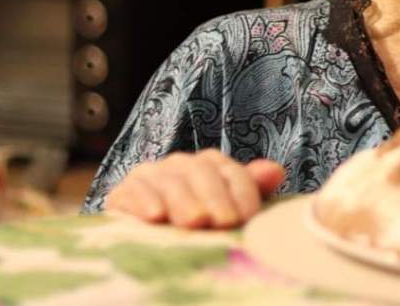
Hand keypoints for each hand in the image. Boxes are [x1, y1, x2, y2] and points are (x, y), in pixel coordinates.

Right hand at [105, 149, 285, 228]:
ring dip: (184, 201)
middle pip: (202, 173)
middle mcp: (181, 164)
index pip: (230, 171)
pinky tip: (155, 216)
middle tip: (223, 222)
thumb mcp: (226, 208)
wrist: (143, 235)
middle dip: (215, 198)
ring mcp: (151, 175)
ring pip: (171, 181)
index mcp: (210, 165)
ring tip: (194, 222)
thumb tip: (276, 171)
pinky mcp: (123, 191)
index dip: (242, 192)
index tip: (248, 217)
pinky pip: (134, 191)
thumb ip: (250, 187)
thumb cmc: (195, 222)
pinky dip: (144, 201)